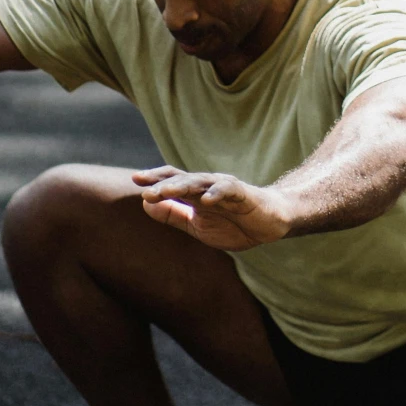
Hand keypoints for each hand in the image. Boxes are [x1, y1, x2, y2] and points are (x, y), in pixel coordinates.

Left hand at [133, 166, 290, 252]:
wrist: (269, 224)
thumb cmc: (233, 223)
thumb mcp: (197, 226)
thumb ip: (174, 215)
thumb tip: (146, 204)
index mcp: (195, 193)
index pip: (172, 181)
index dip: (155, 179)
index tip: (136, 180)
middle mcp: (207, 186)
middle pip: (182, 180)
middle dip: (163, 184)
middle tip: (144, 188)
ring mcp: (225, 188)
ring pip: (200, 182)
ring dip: (182, 186)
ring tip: (165, 191)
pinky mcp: (243, 194)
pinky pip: (228, 191)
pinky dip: (216, 194)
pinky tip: (205, 201)